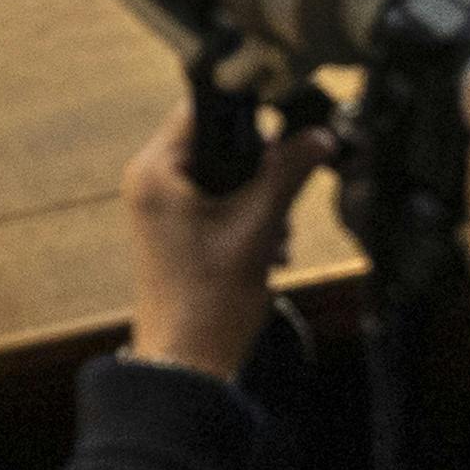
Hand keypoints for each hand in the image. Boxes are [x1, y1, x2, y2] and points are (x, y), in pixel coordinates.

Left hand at [120, 97, 329, 380]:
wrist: (189, 361)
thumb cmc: (209, 301)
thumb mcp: (257, 227)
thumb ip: (288, 174)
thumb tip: (319, 136)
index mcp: (156, 171)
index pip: (203, 109)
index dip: (248, 112)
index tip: (287, 119)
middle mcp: (150, 181)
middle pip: (217, 143)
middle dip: (260, 169)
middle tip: (286, 194)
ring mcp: (160, 206)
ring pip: (223, 175)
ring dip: (259, 200)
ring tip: (278, 234)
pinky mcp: (175, 228)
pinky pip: (217, 203)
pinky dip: (247, 219)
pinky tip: (270, 248)